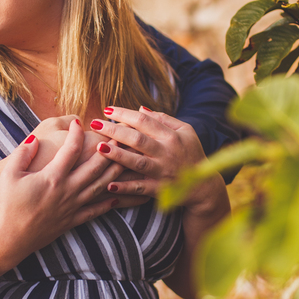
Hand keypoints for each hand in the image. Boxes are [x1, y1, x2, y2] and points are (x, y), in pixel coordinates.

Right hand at [0, 119, 123, 258]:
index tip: (78, 122)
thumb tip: (34, 139)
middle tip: (118, 136)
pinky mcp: (72, 220)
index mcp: (53, 177)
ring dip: (115, 172)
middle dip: (108, 149)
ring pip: (100, 186)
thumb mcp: (9, 175)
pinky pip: (95, 210)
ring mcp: (72, 206)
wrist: (9, 239)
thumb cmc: (6, 206)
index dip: (76, 133)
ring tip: (125, 160)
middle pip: (95, 166)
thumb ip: (23, 154)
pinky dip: (108, 203)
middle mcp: (68, 190)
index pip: (71, 149)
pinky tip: (116, 196)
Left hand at [90, 106, 218, 208]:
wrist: (203, 186)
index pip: (144, 121)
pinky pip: (140, 188)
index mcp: (171, 136)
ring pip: (137, 162)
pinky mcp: (159, 189)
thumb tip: (140, 109)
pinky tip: (109, 184)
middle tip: (95, 124)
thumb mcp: (185, 131)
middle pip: (137, 139)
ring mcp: (162, 172)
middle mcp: (166, 153)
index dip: (125, 114)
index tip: (107, 109)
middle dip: (114, 130)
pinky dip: (125, 187)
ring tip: (99, 148)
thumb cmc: (191, 153)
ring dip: (117, 155)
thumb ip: (164, 119)